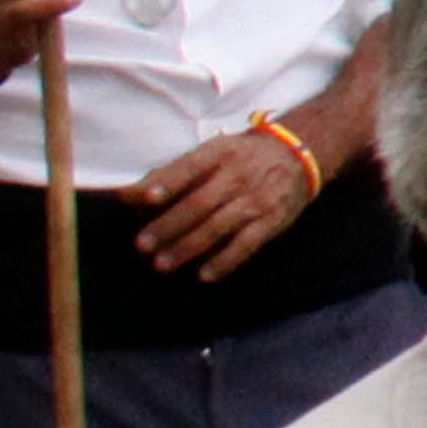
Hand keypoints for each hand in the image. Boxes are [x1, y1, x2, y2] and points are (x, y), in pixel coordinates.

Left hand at [129, 122, 321, 281]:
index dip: (167, 183)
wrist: (297, 154)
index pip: (189, 167)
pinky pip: (246, 245)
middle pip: (199, 203)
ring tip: (161, 263)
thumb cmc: (241, 156)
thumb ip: (172, 174)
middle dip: (168, 225)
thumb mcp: (211, 152)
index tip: (143, 198)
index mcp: (219, 153)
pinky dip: (225, 261)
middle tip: (142, 245)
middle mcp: (238, 175)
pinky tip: (204, 275)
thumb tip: (128, 195)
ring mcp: (257, 199)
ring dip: (188, 247)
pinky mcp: (272, 220)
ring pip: (218, 227)